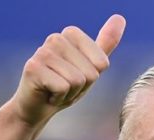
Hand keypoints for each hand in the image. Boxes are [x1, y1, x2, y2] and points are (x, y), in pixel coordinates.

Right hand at [7, 14, 125, 126]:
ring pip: (78, 80)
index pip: (102, 63)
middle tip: (65, 87)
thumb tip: (120, 17)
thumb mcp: (90, 66)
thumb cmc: (65, 87)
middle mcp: (56, 38)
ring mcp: (43, 51)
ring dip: (70, 94)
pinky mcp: (33, 67)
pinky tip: (48, 95)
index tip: (77, 78)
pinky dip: (59, 98)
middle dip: (81, 87)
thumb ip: (105, 43)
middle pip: (91, 73)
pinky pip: (63, 88)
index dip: (92, 78)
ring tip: (56, 90)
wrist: (37, 108)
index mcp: (71, 33)